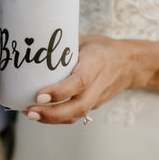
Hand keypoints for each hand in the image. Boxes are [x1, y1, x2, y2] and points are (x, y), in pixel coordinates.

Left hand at [24, 35, 140, 123]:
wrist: (129, 64)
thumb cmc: (102, 48)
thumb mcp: (84, 41)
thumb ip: (63, 48)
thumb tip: (34, 48)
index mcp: (95, 64)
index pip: (79, 82)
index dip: (59, 91)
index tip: (39, 95)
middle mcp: (98, 84)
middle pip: (78, 107)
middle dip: (51, 113)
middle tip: (29, 111)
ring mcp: (96, 97)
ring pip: (76, 115)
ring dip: (51, 119)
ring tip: (29, 113)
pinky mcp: (93, 105)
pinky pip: (75, 115)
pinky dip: (57, 118)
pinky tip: (39, 113)